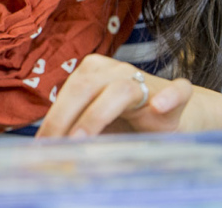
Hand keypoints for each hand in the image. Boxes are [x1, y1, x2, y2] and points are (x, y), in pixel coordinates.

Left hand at [36, 54, 195, 137]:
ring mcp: (147, 79)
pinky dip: (169, 97)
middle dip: (66, 117)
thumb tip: (49, 152)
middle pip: (86, 87)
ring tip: (82, 137)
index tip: (42, 144)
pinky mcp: (179, 93)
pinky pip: (177, 90)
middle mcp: (115, 69)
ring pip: (120, 90)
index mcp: (92, 72)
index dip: (54, 118)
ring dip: (98, 115)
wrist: (177, 116)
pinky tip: (158, 107)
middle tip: (56, 144)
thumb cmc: (129, 122)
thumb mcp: (98, 126)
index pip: (69, 92)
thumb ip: (77, 132)